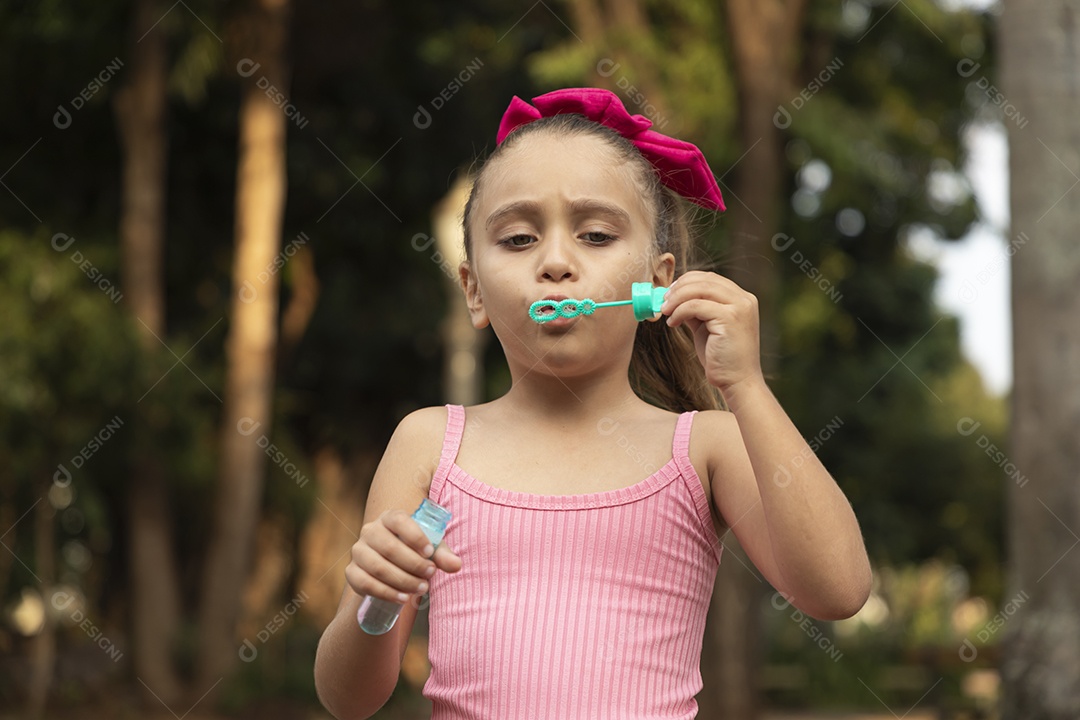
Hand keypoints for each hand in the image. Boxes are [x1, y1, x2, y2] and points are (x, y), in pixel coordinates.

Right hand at [345, 508, 461, 603]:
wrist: (390, 573)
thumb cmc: (413, 554)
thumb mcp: (429, 551)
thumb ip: (442, 555)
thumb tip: (456, 565)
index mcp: (389, 518)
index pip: (399, 520)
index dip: (415, 536)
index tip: (430, 553)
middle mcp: (370, 531)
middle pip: (389, 547)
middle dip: (413, 563)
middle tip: (430, 574)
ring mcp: (358, 551)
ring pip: (379, 567)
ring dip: (403, 580)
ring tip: (421, 588)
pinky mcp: (352, 572)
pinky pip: (367, 583)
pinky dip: (386, 593)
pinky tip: (403, 598)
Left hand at [660, 270, 762, 395]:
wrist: (737, 381)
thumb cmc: (721, 358)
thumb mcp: (707, 327)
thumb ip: (696, 310)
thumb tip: (673, 298)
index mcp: (741, 298)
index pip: (711, 278)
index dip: (687, 281)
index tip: (669, 292)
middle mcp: (744, 299)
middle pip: (705, 280)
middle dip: (679, 287)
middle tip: (662, 300)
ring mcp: (740, 307)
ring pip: (700, 289)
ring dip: (677, 298)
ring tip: (664, 311)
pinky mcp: (730, 318)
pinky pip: (697, 306)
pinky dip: (680, 312)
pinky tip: (673, 323)